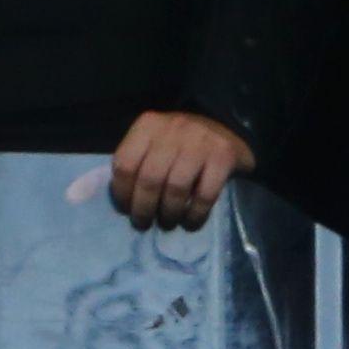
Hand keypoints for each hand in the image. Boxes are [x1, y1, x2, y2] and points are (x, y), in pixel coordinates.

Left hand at [106, 109, 251, 229]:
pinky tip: (191, 222)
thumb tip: (121, 201)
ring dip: (169, 213)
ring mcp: (200, 141)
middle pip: (150, 179)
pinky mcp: (224, 155)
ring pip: (176, 188)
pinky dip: (195, 215)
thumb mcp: (154, 142)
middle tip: (144, 224)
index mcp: (149, 124)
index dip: (122, 193)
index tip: (126, 210)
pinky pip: (204, 195)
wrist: (227, 130)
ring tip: (168, 222)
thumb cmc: (181, 144)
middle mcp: (173, 128)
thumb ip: (137, 162)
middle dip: (144, 209)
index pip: (124, 164)